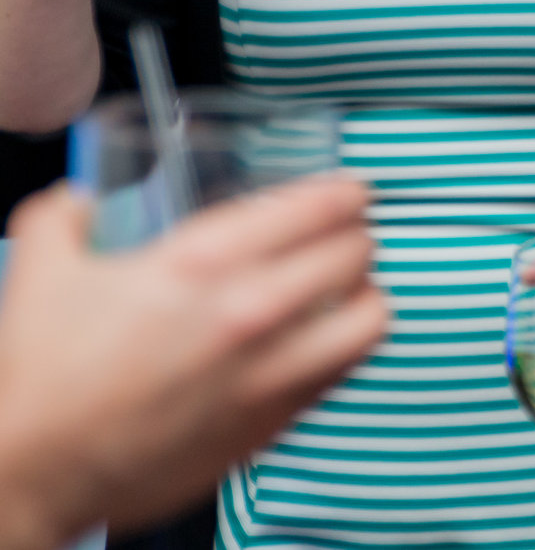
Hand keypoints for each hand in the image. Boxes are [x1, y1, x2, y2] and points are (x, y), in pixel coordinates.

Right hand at [0, 178, 384, 546]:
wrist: (31, 473)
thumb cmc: (40, 378)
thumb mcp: (41, 272)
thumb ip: (64, 217)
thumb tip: (79, 202)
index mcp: (202, 262)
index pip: (316, 208)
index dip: (344, 194)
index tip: (351, 193)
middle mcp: (251, 311)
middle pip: (354, 254)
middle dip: (355, 238)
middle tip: (346, 237)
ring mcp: (269, 372)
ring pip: (370, 318)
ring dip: (365, 296)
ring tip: (351, 291)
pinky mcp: (272, 423)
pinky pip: (343, 374)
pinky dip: (344, 351)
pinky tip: (324, 345)